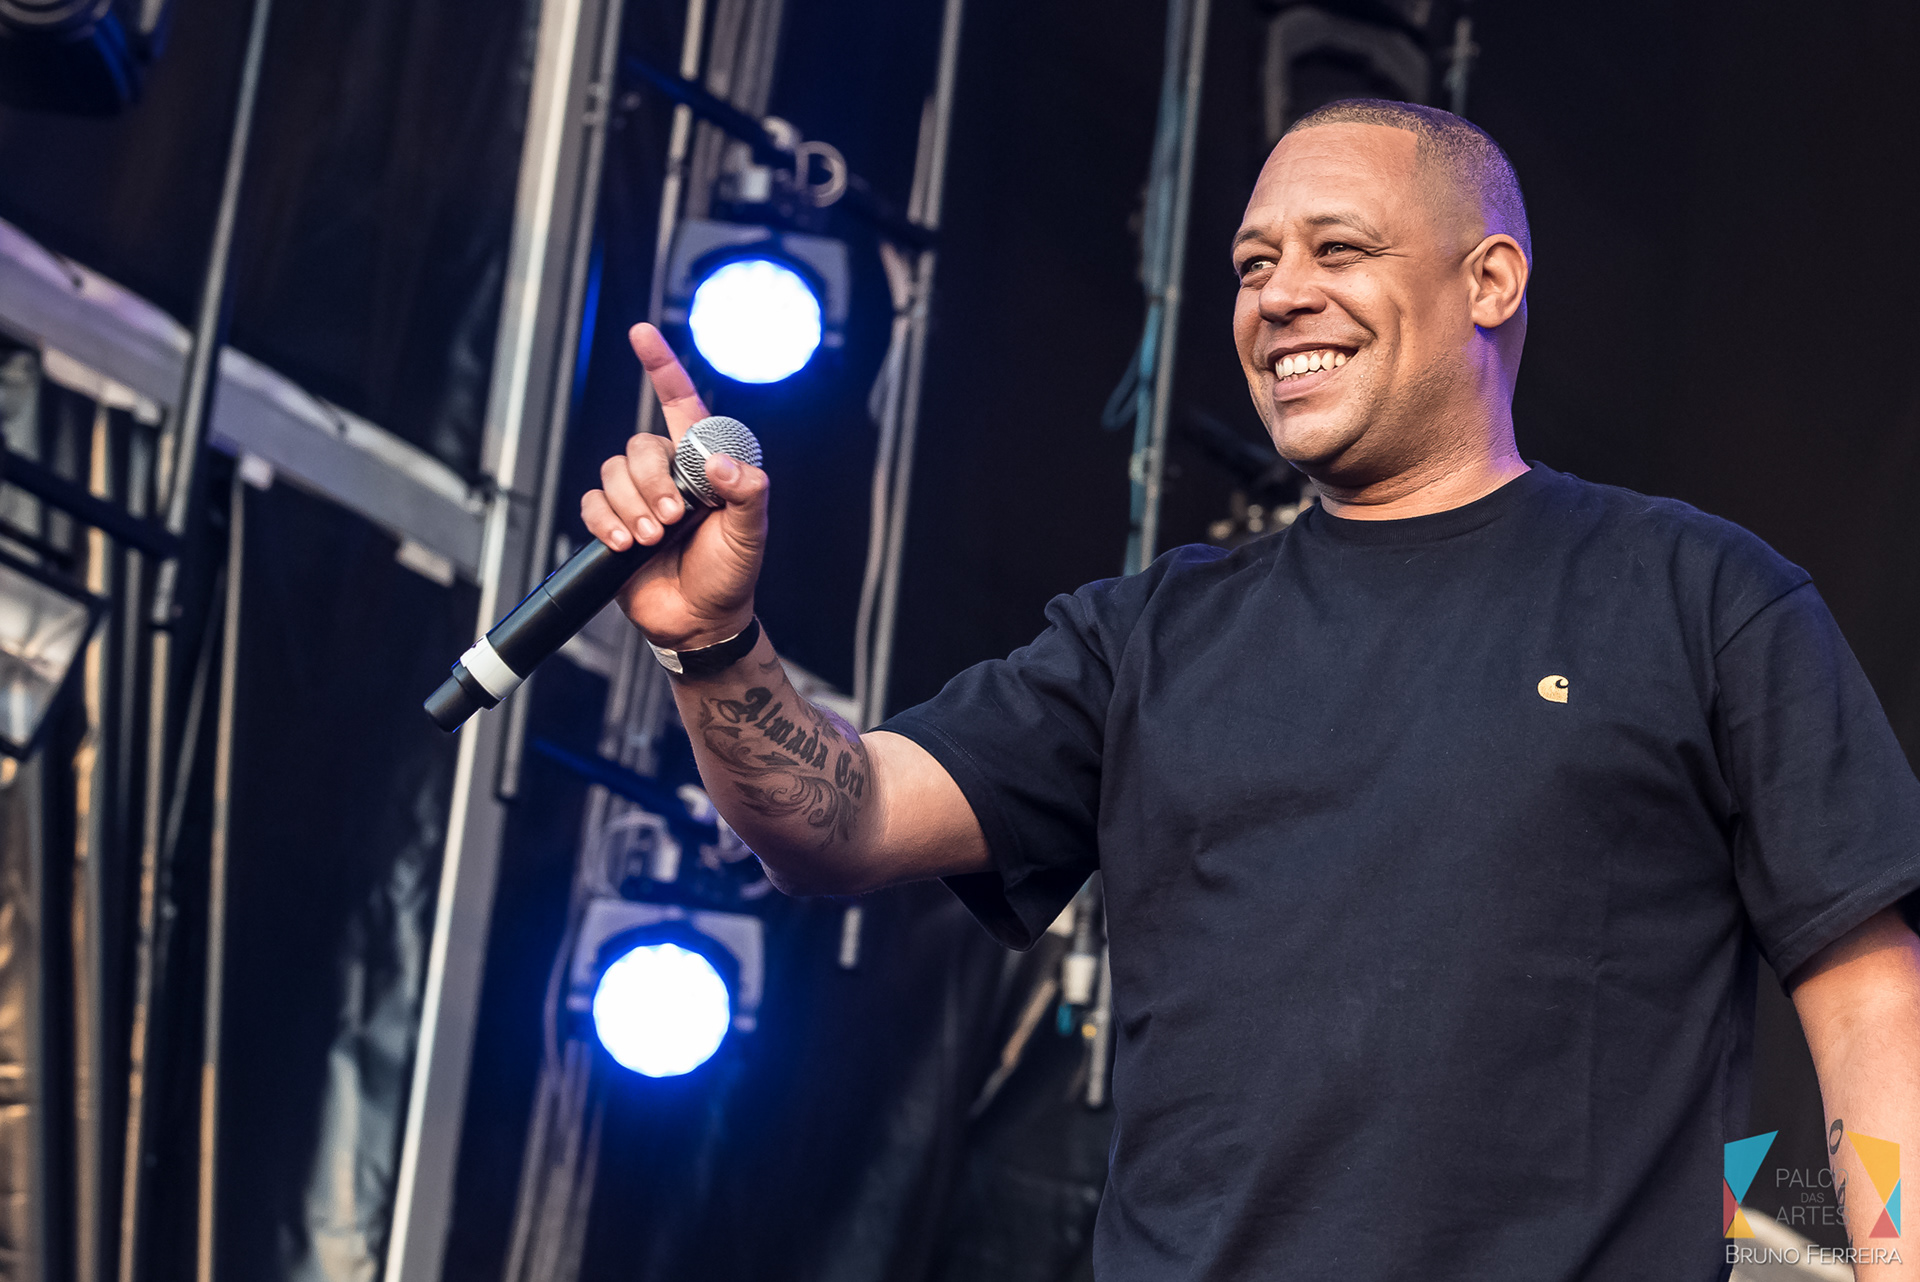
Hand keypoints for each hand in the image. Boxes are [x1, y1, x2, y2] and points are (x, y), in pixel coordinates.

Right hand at [580, 324, 768, 649]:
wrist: (700, 621)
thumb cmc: (732, 574)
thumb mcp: (751, 533)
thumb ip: (747, 492)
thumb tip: (717, 462)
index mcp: (703, 465)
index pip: (681, 404)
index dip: (662, 367)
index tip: (642, 333)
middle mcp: (668, 475)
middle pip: (639, 446)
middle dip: (651, 482)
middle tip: (671, 520)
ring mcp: (638, 499)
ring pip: (613, 473)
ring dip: (631, 506)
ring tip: (653, 538)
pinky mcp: (612, 524)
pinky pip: (592, 504)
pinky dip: (605, 522)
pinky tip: (623, 543)